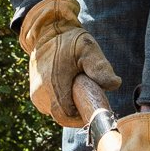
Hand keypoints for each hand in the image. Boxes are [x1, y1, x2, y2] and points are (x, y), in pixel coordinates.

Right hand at [19, 0, 119, 129]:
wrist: (48, 33)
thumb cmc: (69, 41)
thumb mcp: (88, 49)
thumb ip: (100, 67)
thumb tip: (114, 84)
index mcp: (53, 86)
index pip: (68, 116)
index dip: (82, 116)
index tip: (93, 107)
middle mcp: (41, 94)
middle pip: (63, 117)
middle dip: (77, 113)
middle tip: (88, 98)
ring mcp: (36, 96)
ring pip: (57, 113)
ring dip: (69, 107)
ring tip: (77, 91)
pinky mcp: (35, 95)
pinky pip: (50, 107)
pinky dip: (61, 103)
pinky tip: (69, 90)